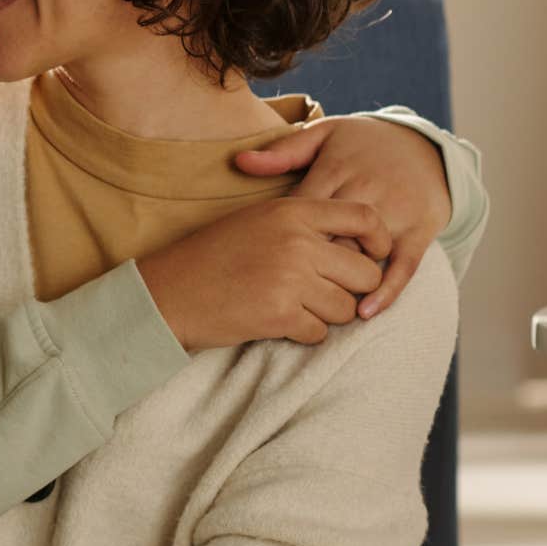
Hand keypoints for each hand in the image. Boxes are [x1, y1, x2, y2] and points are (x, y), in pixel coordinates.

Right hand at [135, 197, 389, 349]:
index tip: (374, 256)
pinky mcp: (280, 315)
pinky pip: (319, 332)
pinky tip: (277, 322)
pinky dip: (303, 333)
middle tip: (324, 294)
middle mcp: (296, 241)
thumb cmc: (211, 257)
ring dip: (326, 315)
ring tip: (293, 308)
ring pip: (346, 308)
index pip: (364, 217)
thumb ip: (303, 225)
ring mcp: (290, 279)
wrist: (167, 293)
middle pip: (365, 272)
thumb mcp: (257, 222)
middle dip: (352, 290)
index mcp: (292, 211)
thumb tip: (355, 244)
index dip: (379, 241)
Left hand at [234, 116, 448, 318]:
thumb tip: (240, 161)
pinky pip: (405, 266)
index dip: (281, 239)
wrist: (424, 145)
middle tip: (282, 291)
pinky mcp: (420, 230)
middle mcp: (367, 190)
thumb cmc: (362, 145)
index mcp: (336, 169)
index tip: (264, 261)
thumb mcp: (323, 136)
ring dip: (341, 283)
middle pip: (330, 237)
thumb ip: (283, 152)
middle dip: (306, 266)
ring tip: (315, 307)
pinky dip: (386, 291)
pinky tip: (365, 312)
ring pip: (364, 255)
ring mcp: (396, 212)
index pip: (302, 210)